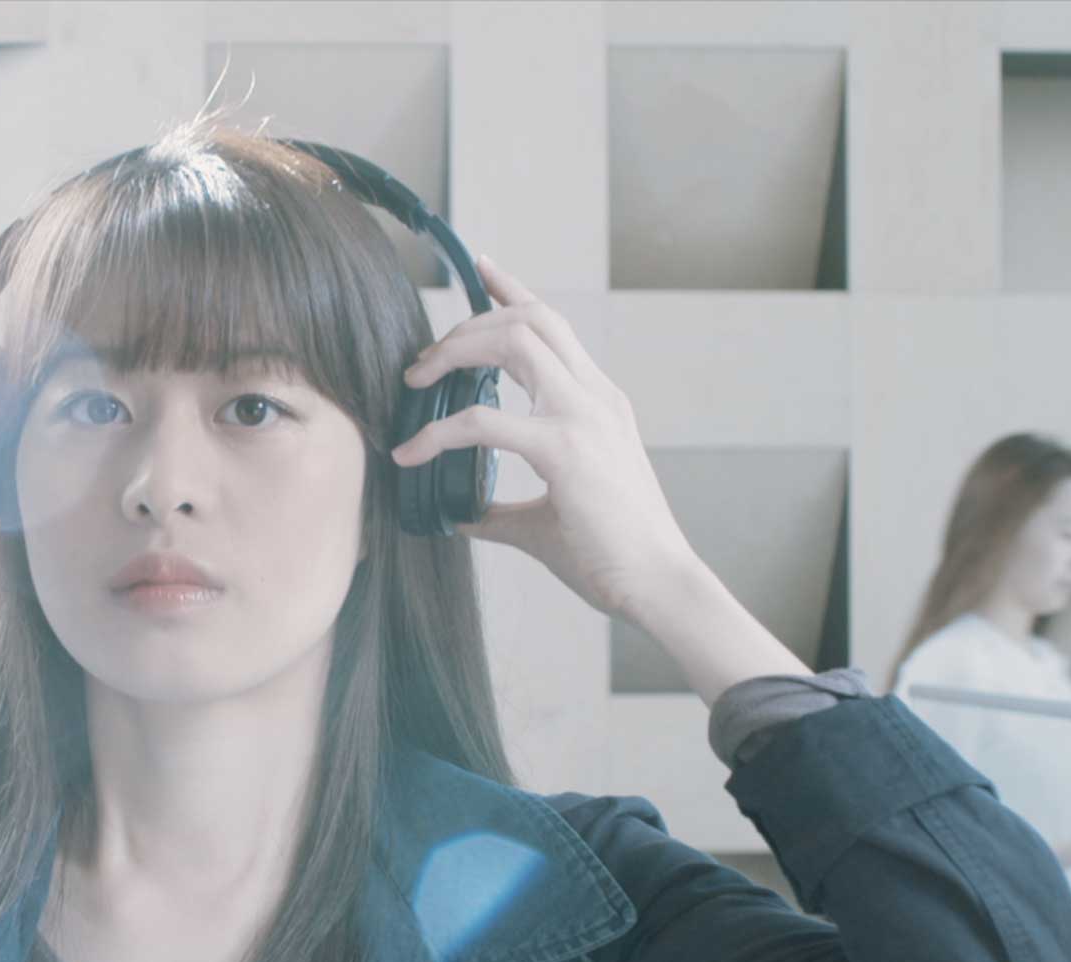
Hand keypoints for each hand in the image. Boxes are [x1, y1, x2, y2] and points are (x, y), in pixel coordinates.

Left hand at [390, 256, 704, 621]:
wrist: (657, 585)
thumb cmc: (611, 555)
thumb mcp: (546, 521)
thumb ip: (501, 510)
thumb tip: (459, 515)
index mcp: (597, 402)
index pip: (554, 324)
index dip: (513, 289)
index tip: (481, 267)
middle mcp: (594, 397)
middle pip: (530, 319)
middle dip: (468, 324)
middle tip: (423, 360)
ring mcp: (584, 417)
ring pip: (515, 341)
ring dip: (456, 352)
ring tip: (417, 382)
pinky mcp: (566, 450)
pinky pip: (486, 420)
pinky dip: (439, 430)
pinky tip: (413, 453)